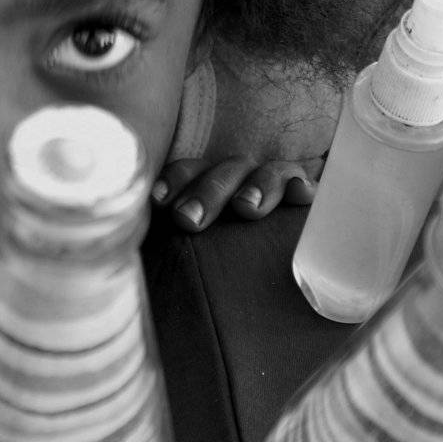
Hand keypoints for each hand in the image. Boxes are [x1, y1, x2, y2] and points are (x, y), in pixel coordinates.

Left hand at [153, 155, 322, 230]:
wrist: (281, 218)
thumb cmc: (224, 234)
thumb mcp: (199, 232)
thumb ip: (175, 239)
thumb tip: (137, 269)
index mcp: (205, 181)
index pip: (186, 172)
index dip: (173, 181)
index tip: (158, 202)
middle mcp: (237, 175)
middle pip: (221, 174)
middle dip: (206, 194)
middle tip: (189, 219)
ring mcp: (271, 179)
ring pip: (264, 174)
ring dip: (255, 188)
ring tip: (247, 208)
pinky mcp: (303, 190)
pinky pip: (305, 183)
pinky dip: (302, 186)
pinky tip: (302, 195)